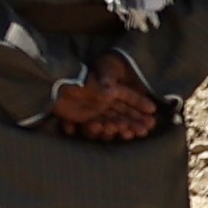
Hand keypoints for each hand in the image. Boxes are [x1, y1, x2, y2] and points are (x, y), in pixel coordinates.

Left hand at [48, 55, 162, 142]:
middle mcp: (104, 100)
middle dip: (136, 119)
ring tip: (133, 132)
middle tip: (148, 128)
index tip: (152, 109)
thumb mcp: (91, 75)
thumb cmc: (77, 76)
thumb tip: (111, 89)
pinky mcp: (85, 117)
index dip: (140, 102)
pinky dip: (107, 129)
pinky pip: (99, 125)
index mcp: (109, 88)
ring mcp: (95, 109)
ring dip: (125, 125)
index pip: (128, 96)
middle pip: (124, 111)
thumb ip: (104, 81)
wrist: (55, 84)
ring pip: (114, 119)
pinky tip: (117, 131)